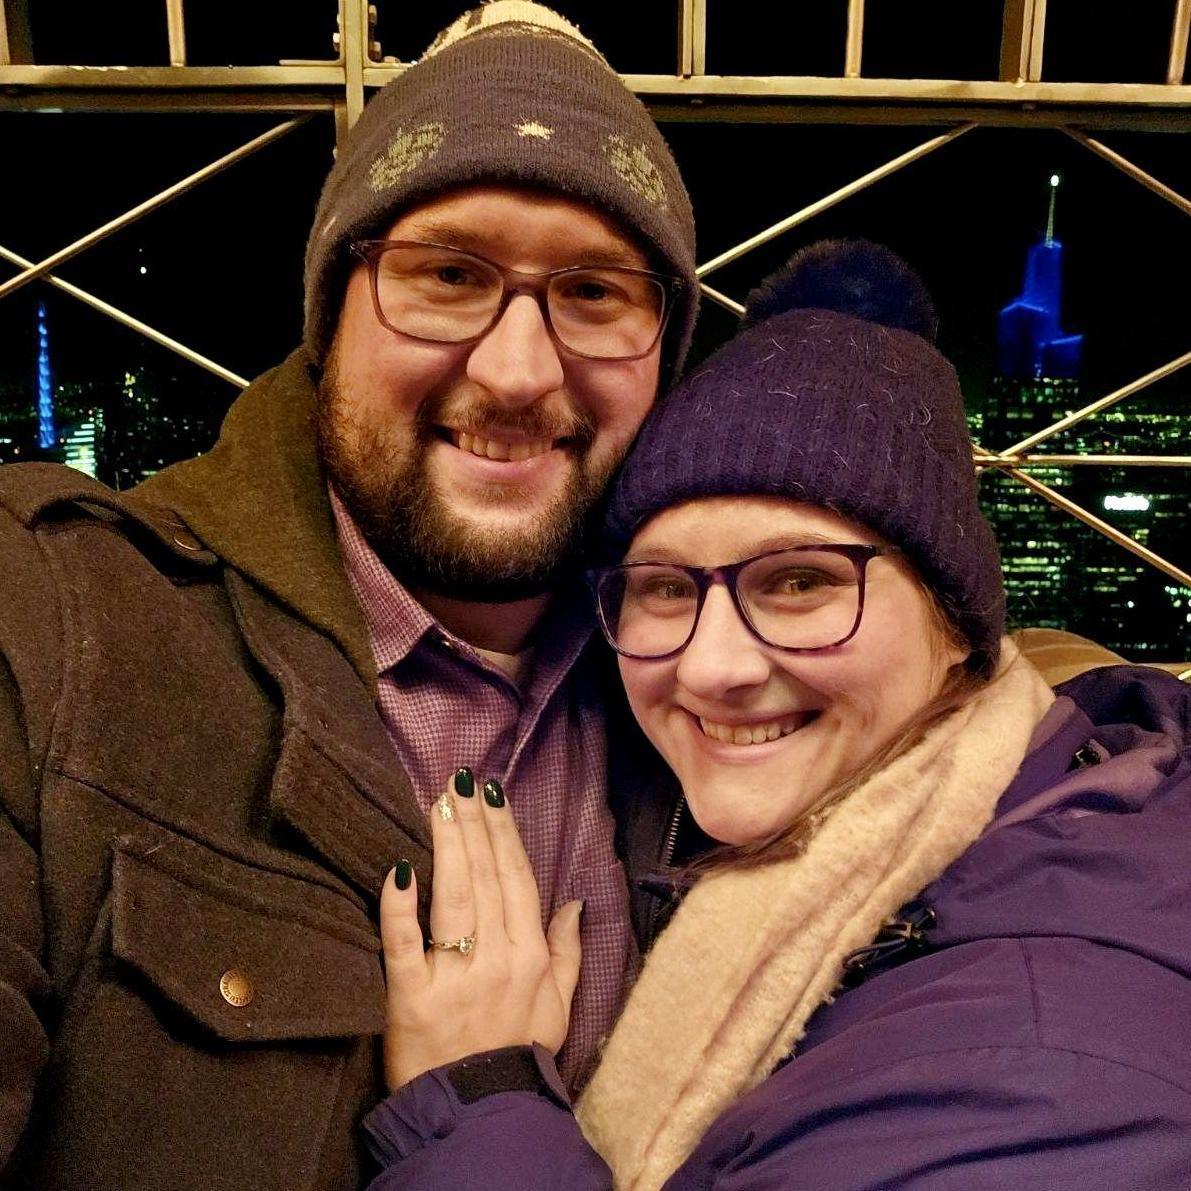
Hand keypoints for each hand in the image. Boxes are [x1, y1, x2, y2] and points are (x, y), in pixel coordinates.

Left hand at [379, 769, 582, 1091]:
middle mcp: (497, 959)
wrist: (478, 1110)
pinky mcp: (411, 998)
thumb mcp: (558, 1005)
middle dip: (472, 824)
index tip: (491, 795)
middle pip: (485, 877)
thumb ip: (568, 950)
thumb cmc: (517, 1053)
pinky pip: (405, 945)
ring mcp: (455, 977)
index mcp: (531, 955)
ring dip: (447, 846)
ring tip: (438, 804)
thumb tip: (573, 902)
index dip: (504, 834)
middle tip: (458, 781)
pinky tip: (399, 870)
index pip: (517, 880)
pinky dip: (400, 907)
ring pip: (453, 898)